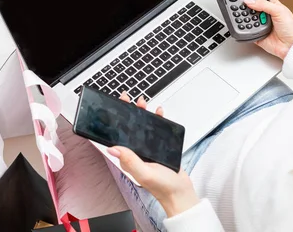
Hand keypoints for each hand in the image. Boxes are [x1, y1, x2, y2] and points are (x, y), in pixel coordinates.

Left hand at [107, 93, 199, 217]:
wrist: (181, 193)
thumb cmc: (163, 188)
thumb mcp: (144, 173)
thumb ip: (130, 161)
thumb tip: (112, 148)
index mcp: (129, 158)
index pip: (118, 135)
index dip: (116, 120)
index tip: (116, 106)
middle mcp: (136, 152)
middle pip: (129, 128)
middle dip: (129, 112)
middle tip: (130, 100)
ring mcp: (147, 149)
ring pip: (143, 127)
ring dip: (142, 114)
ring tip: (144, 104)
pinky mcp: (159, 147)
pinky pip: (156, 131)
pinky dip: (157, 120)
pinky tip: (159, 114)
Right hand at [244, 0, 292, 59]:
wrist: (291, 46)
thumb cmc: (291, 29)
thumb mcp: (279, 11)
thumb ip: (264, 5)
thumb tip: (250, 1)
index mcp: (273, 5)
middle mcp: (266, 14)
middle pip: (253, 5)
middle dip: (247, 4)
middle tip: (243, 3)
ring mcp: (261, 23)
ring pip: (248, 17)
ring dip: (245, 16)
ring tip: (245, 14)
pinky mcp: (257, 33)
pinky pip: (247, 29)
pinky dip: (245, 27)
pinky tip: (246, 24)